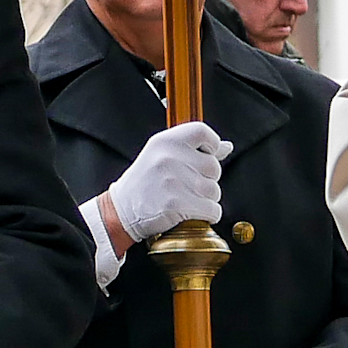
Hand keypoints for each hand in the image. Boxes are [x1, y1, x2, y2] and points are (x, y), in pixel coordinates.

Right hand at [104, 121, 229, 249]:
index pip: (203, 132)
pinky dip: (207, 215)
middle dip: (207, 180)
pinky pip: (212, 210)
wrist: (121, 211)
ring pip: (215, 191)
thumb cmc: (143, 184)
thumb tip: (226, 146)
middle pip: (214, 167)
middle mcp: (169, 157)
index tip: (206, 156)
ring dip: (206, 200)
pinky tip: (191, 212)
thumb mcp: (161, 156)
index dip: (211, 146)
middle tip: (188, 186)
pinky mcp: (177, 204)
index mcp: (166, 141)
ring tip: (186, 199)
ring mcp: (173, 181)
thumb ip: (193, 149)